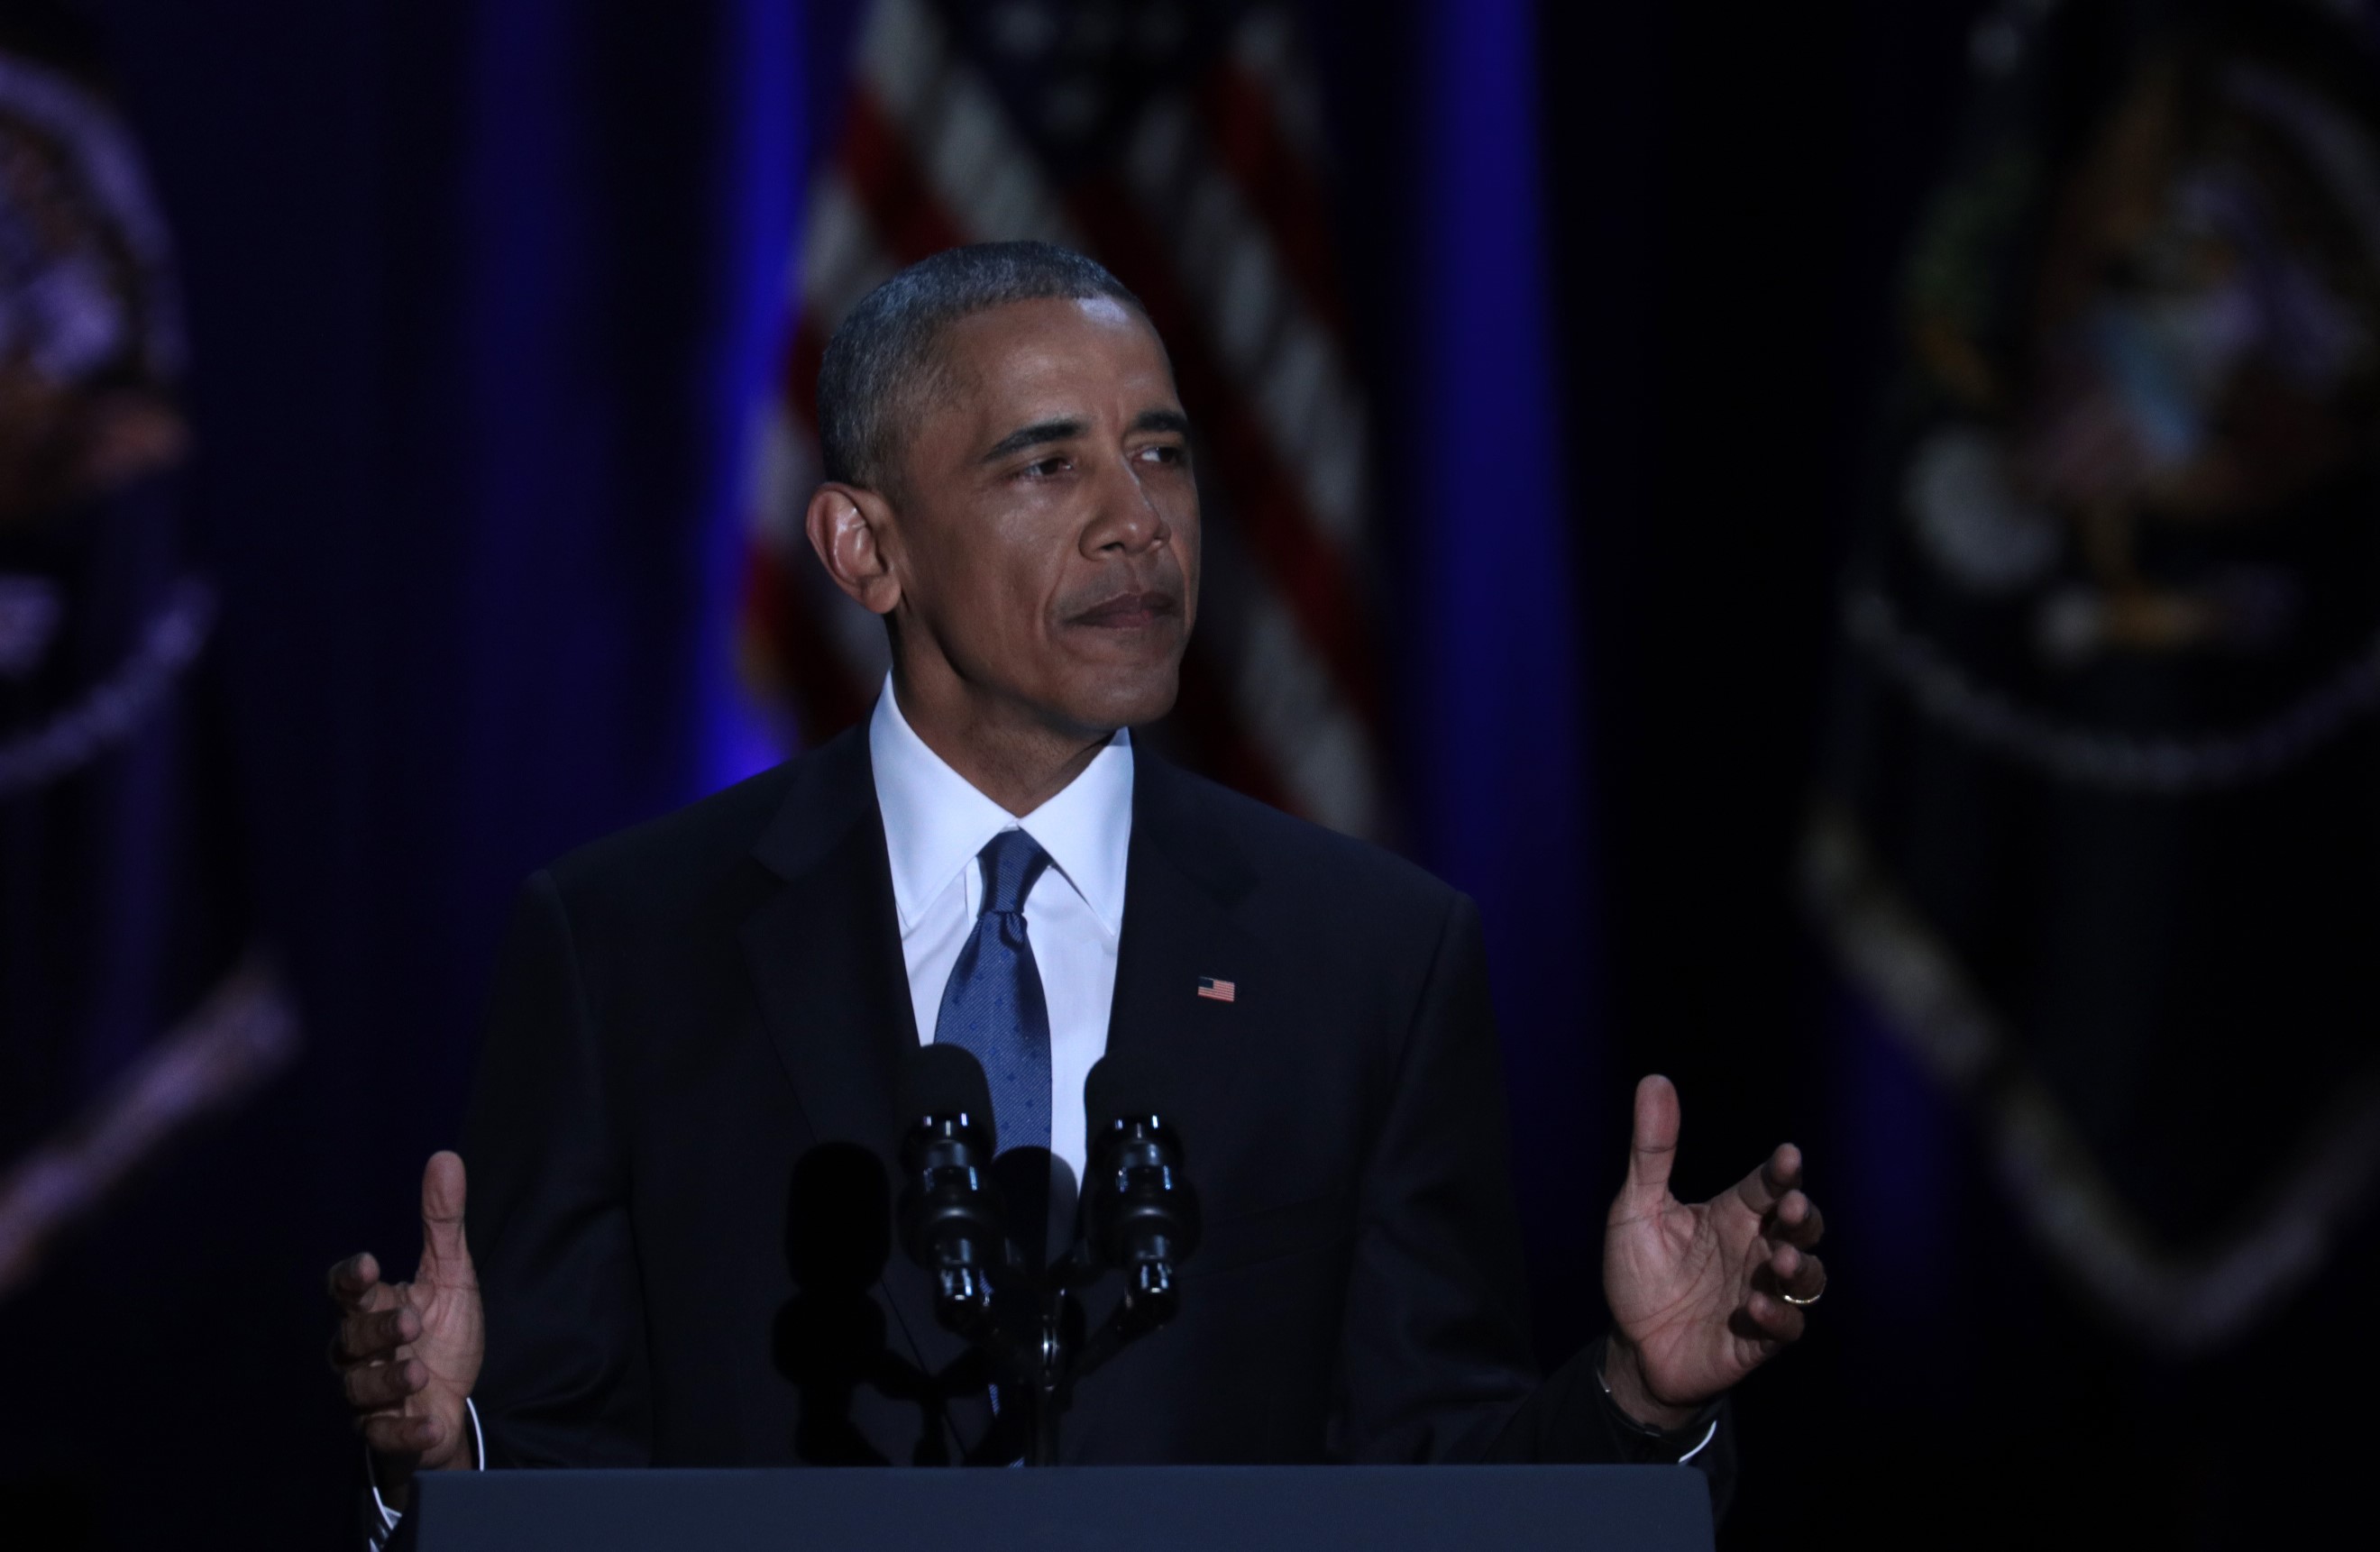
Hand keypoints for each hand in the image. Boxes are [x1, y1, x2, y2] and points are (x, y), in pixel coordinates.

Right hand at [328, 1151, 484, 1495]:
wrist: (453, 1400)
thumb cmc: (441, 1332)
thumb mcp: (451, 1275)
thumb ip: (442, 1223)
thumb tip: (444, 1156)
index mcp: (373, 1308)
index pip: (346, 1291)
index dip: (350, 1279)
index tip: (369, 1265)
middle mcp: (361, 1351)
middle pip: (349, 1340)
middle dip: (376, 1331)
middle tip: (410, 1322)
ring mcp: (370, 1396)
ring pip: (360, 1389)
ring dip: (387, 1380)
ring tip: (419, 1372)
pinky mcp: (387, 1434)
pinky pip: (385, 1438)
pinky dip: (405, 1433)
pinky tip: (431, 1425)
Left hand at [1599, 1074, 1824, 1428]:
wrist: (1630, 1346)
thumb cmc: (1638, 1272)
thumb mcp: (1636, 1207)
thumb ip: (1651, 1150)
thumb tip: (1654, 1079)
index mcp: (1732, 1215)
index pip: (1768, 1186)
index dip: (1782, 1172)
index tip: (1788, 1157)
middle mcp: (1755, 1251)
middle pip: (1801, 1227)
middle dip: (1803, 1216)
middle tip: (1788, 1208)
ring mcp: (1763, 1295)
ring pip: (1807, 1277)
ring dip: (1800, 1267)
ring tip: (1777, 1260)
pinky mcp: (1759, 1341)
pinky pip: (1787, 1328)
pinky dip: (1779, 1318)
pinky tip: (1755, 1308)